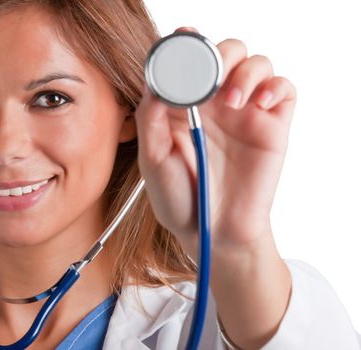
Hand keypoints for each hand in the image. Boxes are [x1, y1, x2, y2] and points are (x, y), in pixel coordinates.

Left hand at [135, 27, 296, 257]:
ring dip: (245, 71)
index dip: (186, 44)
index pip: (187, 62)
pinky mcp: (271, 126)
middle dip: (219, 53)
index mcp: (182, 106)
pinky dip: (275, 87)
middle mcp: (213, 104)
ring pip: (256, 63)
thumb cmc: (179, 198)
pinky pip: (284, 89)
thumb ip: (150, 120)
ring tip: (233, 102)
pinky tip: (258, 107)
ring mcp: (244, 113)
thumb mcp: (153, 160)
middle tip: (211, 77)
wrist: (212, 232)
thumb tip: (155, 83)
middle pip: (225, 52)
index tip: (182, 39)